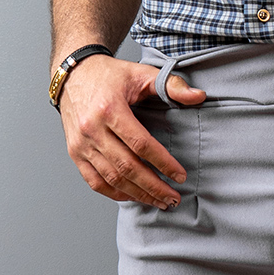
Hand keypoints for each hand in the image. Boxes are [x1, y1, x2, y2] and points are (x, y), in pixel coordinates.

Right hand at [57, 54, 205, 207]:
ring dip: (136, 194)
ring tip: (158, 201)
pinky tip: (132, 196)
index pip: (140, 144)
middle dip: (152, 187)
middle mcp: (92, 130)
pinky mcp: (75, 153)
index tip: (180, 175)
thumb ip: (172, 84)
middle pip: (126, 167)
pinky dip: (114, 193)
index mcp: (110, 109)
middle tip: (173, 198)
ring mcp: (81, 145)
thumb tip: (199, 96)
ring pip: (111, 178)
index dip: (162, 162)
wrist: (73, 75)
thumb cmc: (110, 75)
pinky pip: (94, 181)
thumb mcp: (142, 73)